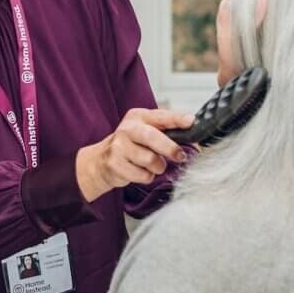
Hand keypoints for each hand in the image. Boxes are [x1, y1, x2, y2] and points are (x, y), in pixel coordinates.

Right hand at [75, 108, 193, 202]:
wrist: (101, 161)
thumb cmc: (131, 145)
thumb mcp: (145, 131)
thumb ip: (166, 131)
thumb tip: (192, 135)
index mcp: (138, 116)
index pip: (161, 116)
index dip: (177, 119)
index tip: (191, 121)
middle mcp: (127, 129)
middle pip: (152, 137)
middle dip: (170, 148)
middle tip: (180, 156)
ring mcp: (119, 146)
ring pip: (150, 159)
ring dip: (157, 166)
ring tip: (152, 164)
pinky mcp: (115, 164)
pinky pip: (142, 175)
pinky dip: (147, 176)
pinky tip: (140, 171)